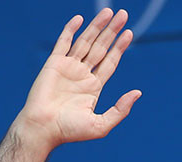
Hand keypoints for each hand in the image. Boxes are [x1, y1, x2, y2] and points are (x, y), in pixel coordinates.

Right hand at [8, 9, 141, 155]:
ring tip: (108, 12)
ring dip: (96, 26)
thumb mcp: (101, 125)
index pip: (110, 62)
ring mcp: (68, 68)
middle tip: (123, 15)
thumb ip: (120, 110)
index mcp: (93, 87)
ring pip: (85, 42)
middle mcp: (82, 75)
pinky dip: (70, 30)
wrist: (43, 129)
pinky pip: (64, 43)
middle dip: (111, 31)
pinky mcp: (54, 64)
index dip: (119, 48)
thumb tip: (137, 93)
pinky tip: (79, 18)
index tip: (129, 33)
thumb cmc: (69, 131)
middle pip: (100, 48)